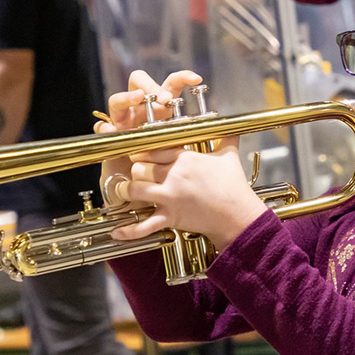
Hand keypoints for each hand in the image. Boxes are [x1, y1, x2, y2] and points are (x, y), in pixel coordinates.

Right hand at [94, 70, 203, 204]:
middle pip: (138, 81)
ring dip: (127, 98)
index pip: (171, 84)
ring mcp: (124, 121)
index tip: (197, 80)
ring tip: (138, 100)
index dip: (182, 78)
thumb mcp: (190, 150)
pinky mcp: (110, 138)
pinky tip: (111, 130)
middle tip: (162, 98)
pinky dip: (106, 128)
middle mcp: (142, 109)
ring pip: (117, 101)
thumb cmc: (170, 166)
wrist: (149, 190)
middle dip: (149, 86)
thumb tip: (230, 130)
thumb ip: (206, 138)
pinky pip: (103, 128)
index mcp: (163, 107)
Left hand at [111, 135, 267, 249]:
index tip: (139, 153)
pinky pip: (144, 225)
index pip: (153, 149)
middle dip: (134, 170)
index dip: (143, 151)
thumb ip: (224, 136)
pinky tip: (116, 231)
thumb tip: (228, 123)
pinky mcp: (170, 217)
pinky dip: (128, 230)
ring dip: (126, 190)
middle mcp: (174, 176)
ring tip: (123, 190)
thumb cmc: (234, 185)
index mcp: (185, 158)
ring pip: (135, 189)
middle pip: (139, 168)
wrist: (238, 214)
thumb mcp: (229, 155)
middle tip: (134, 172)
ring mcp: (170, 197)